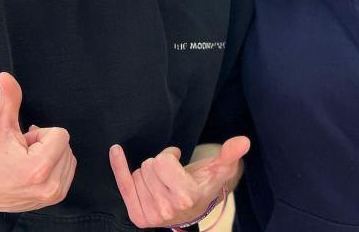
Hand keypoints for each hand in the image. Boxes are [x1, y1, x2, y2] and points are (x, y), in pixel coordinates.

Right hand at [0, 73, 74, 213]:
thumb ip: (9, 98)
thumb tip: (5, 76)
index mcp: (39, 169)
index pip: (61, 135)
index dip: (40, 133)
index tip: (23, 142)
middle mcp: (50, 186)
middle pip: (66, 146)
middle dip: (45, 144)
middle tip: (22, 152)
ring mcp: (53, 195)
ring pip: (68, 157)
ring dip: (50, 155)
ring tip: (25, 161)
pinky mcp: (54, 199)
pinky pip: (67, 170)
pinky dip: (53, 165)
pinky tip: (31, 170)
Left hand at [110, 136, 248, 228]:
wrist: (195, 206)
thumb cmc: (205, 183)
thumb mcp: (220, 168)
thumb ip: (230, 154)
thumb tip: (243, 142)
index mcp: (186, 196)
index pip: (162, 161)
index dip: (169, 156)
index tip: (177, 160)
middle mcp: (167, 210)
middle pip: (148, 166)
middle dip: (159, 164)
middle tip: (171, 173)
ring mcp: (151, 216)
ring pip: (137, 174)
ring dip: (148, 173)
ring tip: (163, 181)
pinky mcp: (138, 217)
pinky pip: (123, 185)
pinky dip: (118, 166)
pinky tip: (115, 150)